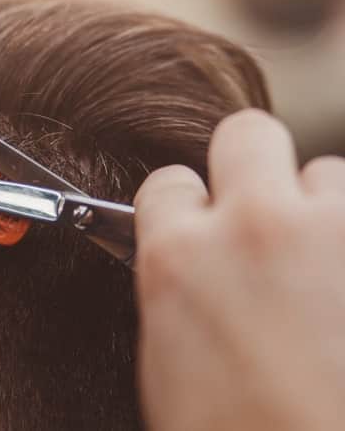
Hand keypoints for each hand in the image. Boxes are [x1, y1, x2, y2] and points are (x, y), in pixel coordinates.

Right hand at [135, 109, 344, 430]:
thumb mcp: (171, 363)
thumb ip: (178, 291)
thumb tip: (191, 268)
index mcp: (180, 257)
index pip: (169, 182)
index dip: (188, 207)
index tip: (203, 227)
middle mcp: (254, 226)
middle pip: (248, 133)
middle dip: (254, 165)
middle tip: (268, 216)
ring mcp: (335, 232)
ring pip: (331, 173)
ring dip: (327, 211)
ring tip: (332, 270)